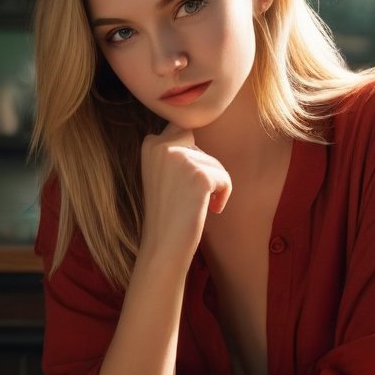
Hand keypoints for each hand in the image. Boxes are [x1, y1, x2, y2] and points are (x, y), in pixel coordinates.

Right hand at [140, 123, 231, 265]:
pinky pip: (225, 179)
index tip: (183, 180)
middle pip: (199, 146)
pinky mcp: (200, 175)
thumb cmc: (167, 213)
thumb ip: (173, 150)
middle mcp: (162, 146)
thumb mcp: (161, 173)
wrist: (163, 246)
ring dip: (213, 186)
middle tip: (190, 195)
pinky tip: (209, 209)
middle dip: (202, 170)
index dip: (188, 153)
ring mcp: (181, 159)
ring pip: (214, 164)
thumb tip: (192, 130)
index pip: (181, 128)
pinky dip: (222, 196)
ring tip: (195, 205)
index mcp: (150, 144)